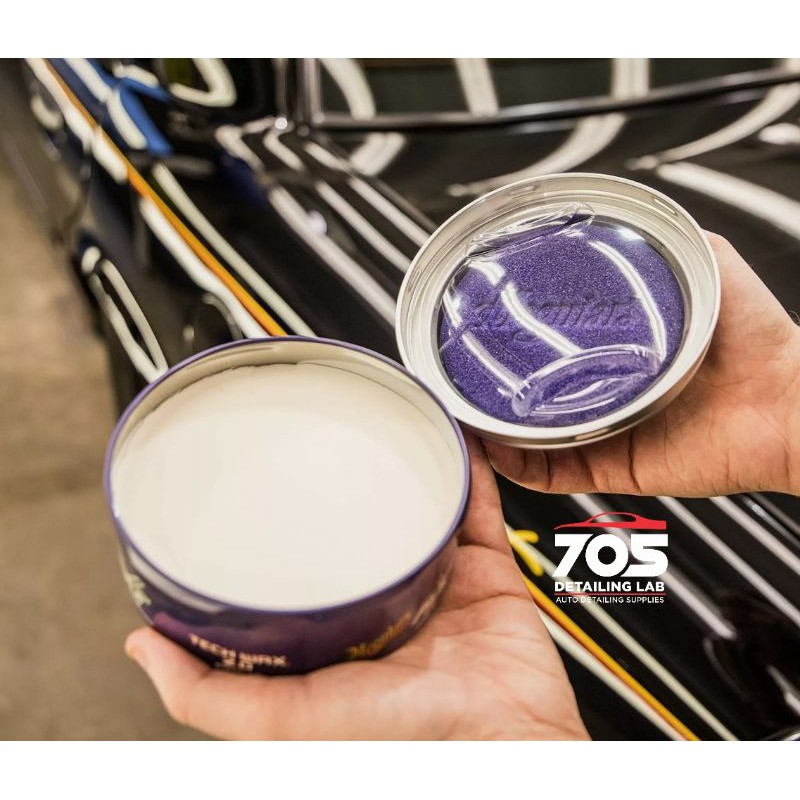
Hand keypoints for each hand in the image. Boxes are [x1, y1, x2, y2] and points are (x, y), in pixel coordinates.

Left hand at [125, 434, 587, 739]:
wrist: (504, 742)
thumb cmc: (404, 742)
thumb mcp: (288, 721)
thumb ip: (212, 694)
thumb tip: (142, 649)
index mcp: (341, 637)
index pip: (300, 573)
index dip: (275, 534)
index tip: (252, 495)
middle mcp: (387, 605)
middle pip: (357, 532)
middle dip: (338, 492)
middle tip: (314, 448)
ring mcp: (437, 582)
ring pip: (413, 509)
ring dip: (399, 470)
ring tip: (376, 429)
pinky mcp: (485, 569)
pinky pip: (474, 505)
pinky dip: (465, 469)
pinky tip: (448, 438)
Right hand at [485, 233, 799, 497]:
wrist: (788, 404)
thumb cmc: (759, 340)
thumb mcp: (709, 269)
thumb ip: (672, 245)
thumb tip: (635, 218)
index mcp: (623, 352)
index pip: (557, 347)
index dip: (519, 341)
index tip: (488, 330)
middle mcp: (610, 392)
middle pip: (536, 394)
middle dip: (496, 388)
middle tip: (462, 372)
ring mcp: (608, 432)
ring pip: (534, 438)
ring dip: (495, 428)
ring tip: (463, 408)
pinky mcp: (614, 466)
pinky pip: (556, 473)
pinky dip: (519, 466)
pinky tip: (494, 447)